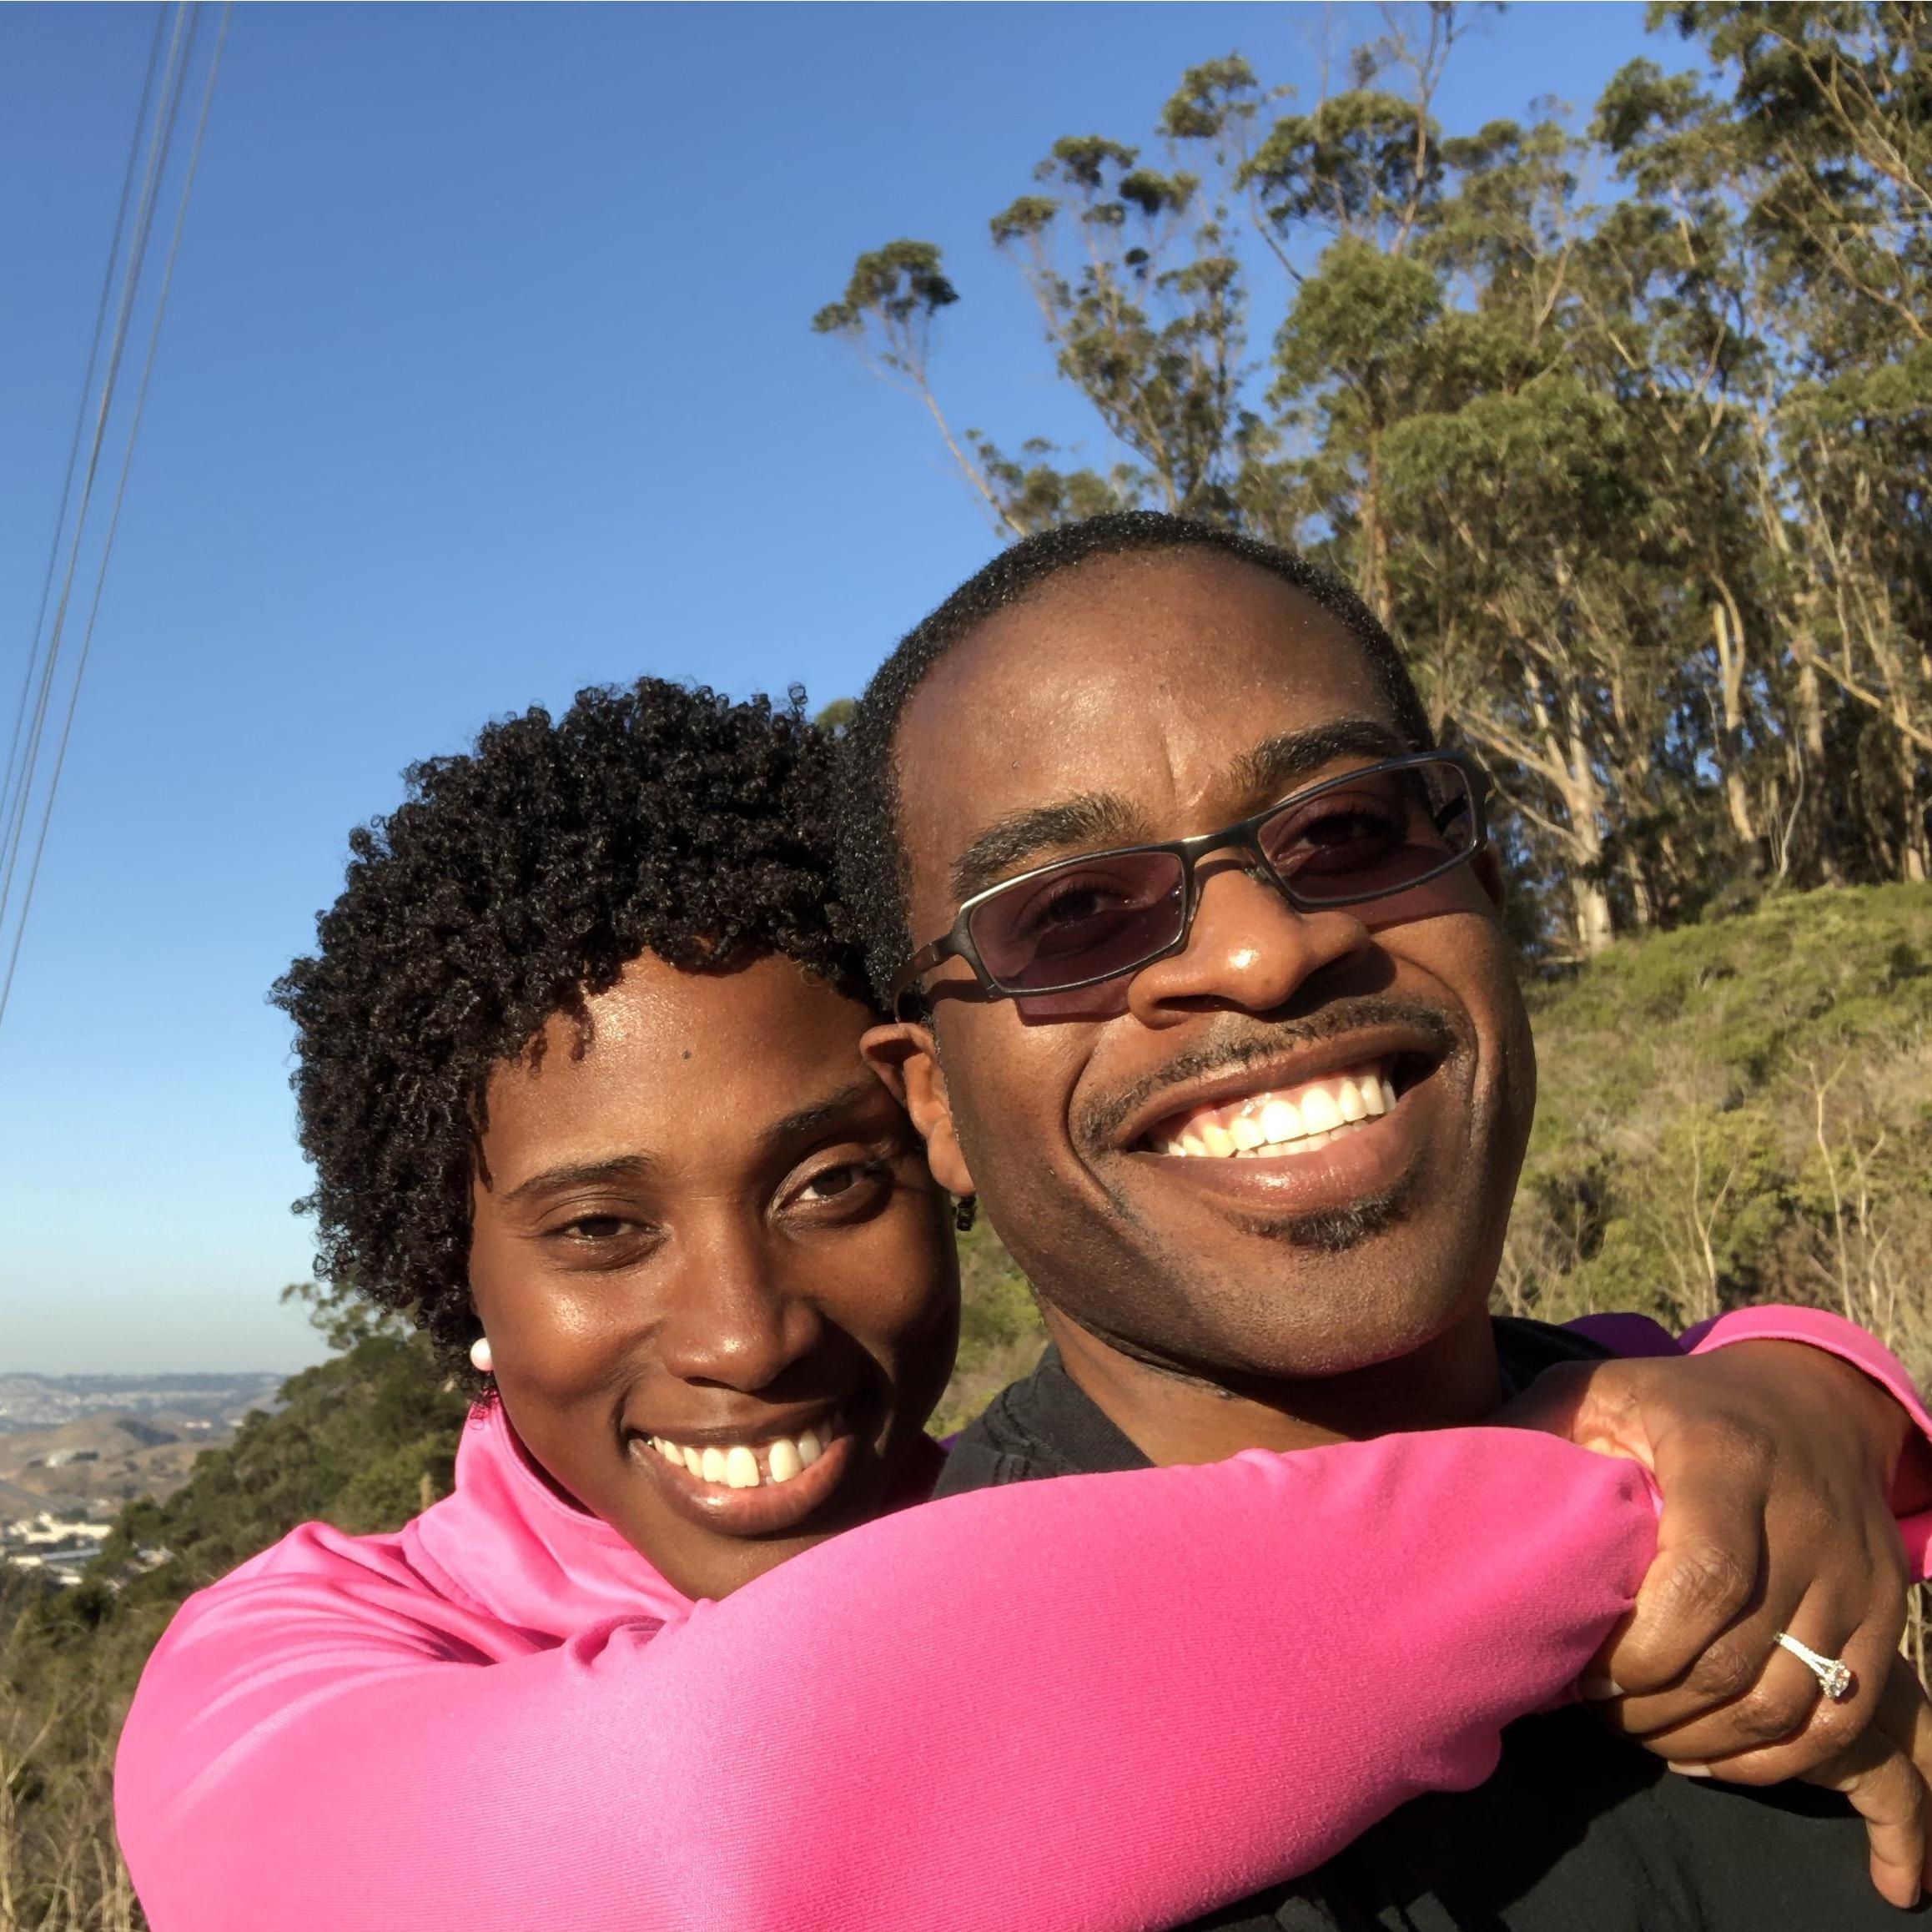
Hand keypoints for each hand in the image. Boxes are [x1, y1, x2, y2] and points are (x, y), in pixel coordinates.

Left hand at [1501, 1339, 1928, 1895]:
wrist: (1804, 1401)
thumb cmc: (1670, 1404)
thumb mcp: (1593, 1392)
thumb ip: (1534, 1435)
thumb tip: (1457, 1496)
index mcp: (1725, 1458)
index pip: (1703, 1581)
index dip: (1639, 1649)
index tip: (1583, 1671)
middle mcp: (1805, 1518)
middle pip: (1739, 1658)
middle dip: (1656, 1708)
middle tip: (1597, 1710)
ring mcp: (1855, 1571)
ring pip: (1790, 1702)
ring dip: (1706, 1740)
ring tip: (1641, 1728)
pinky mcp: (1886, 1612)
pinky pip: (1839, 1718)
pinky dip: (1774, 1756)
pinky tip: (1709, 1750)